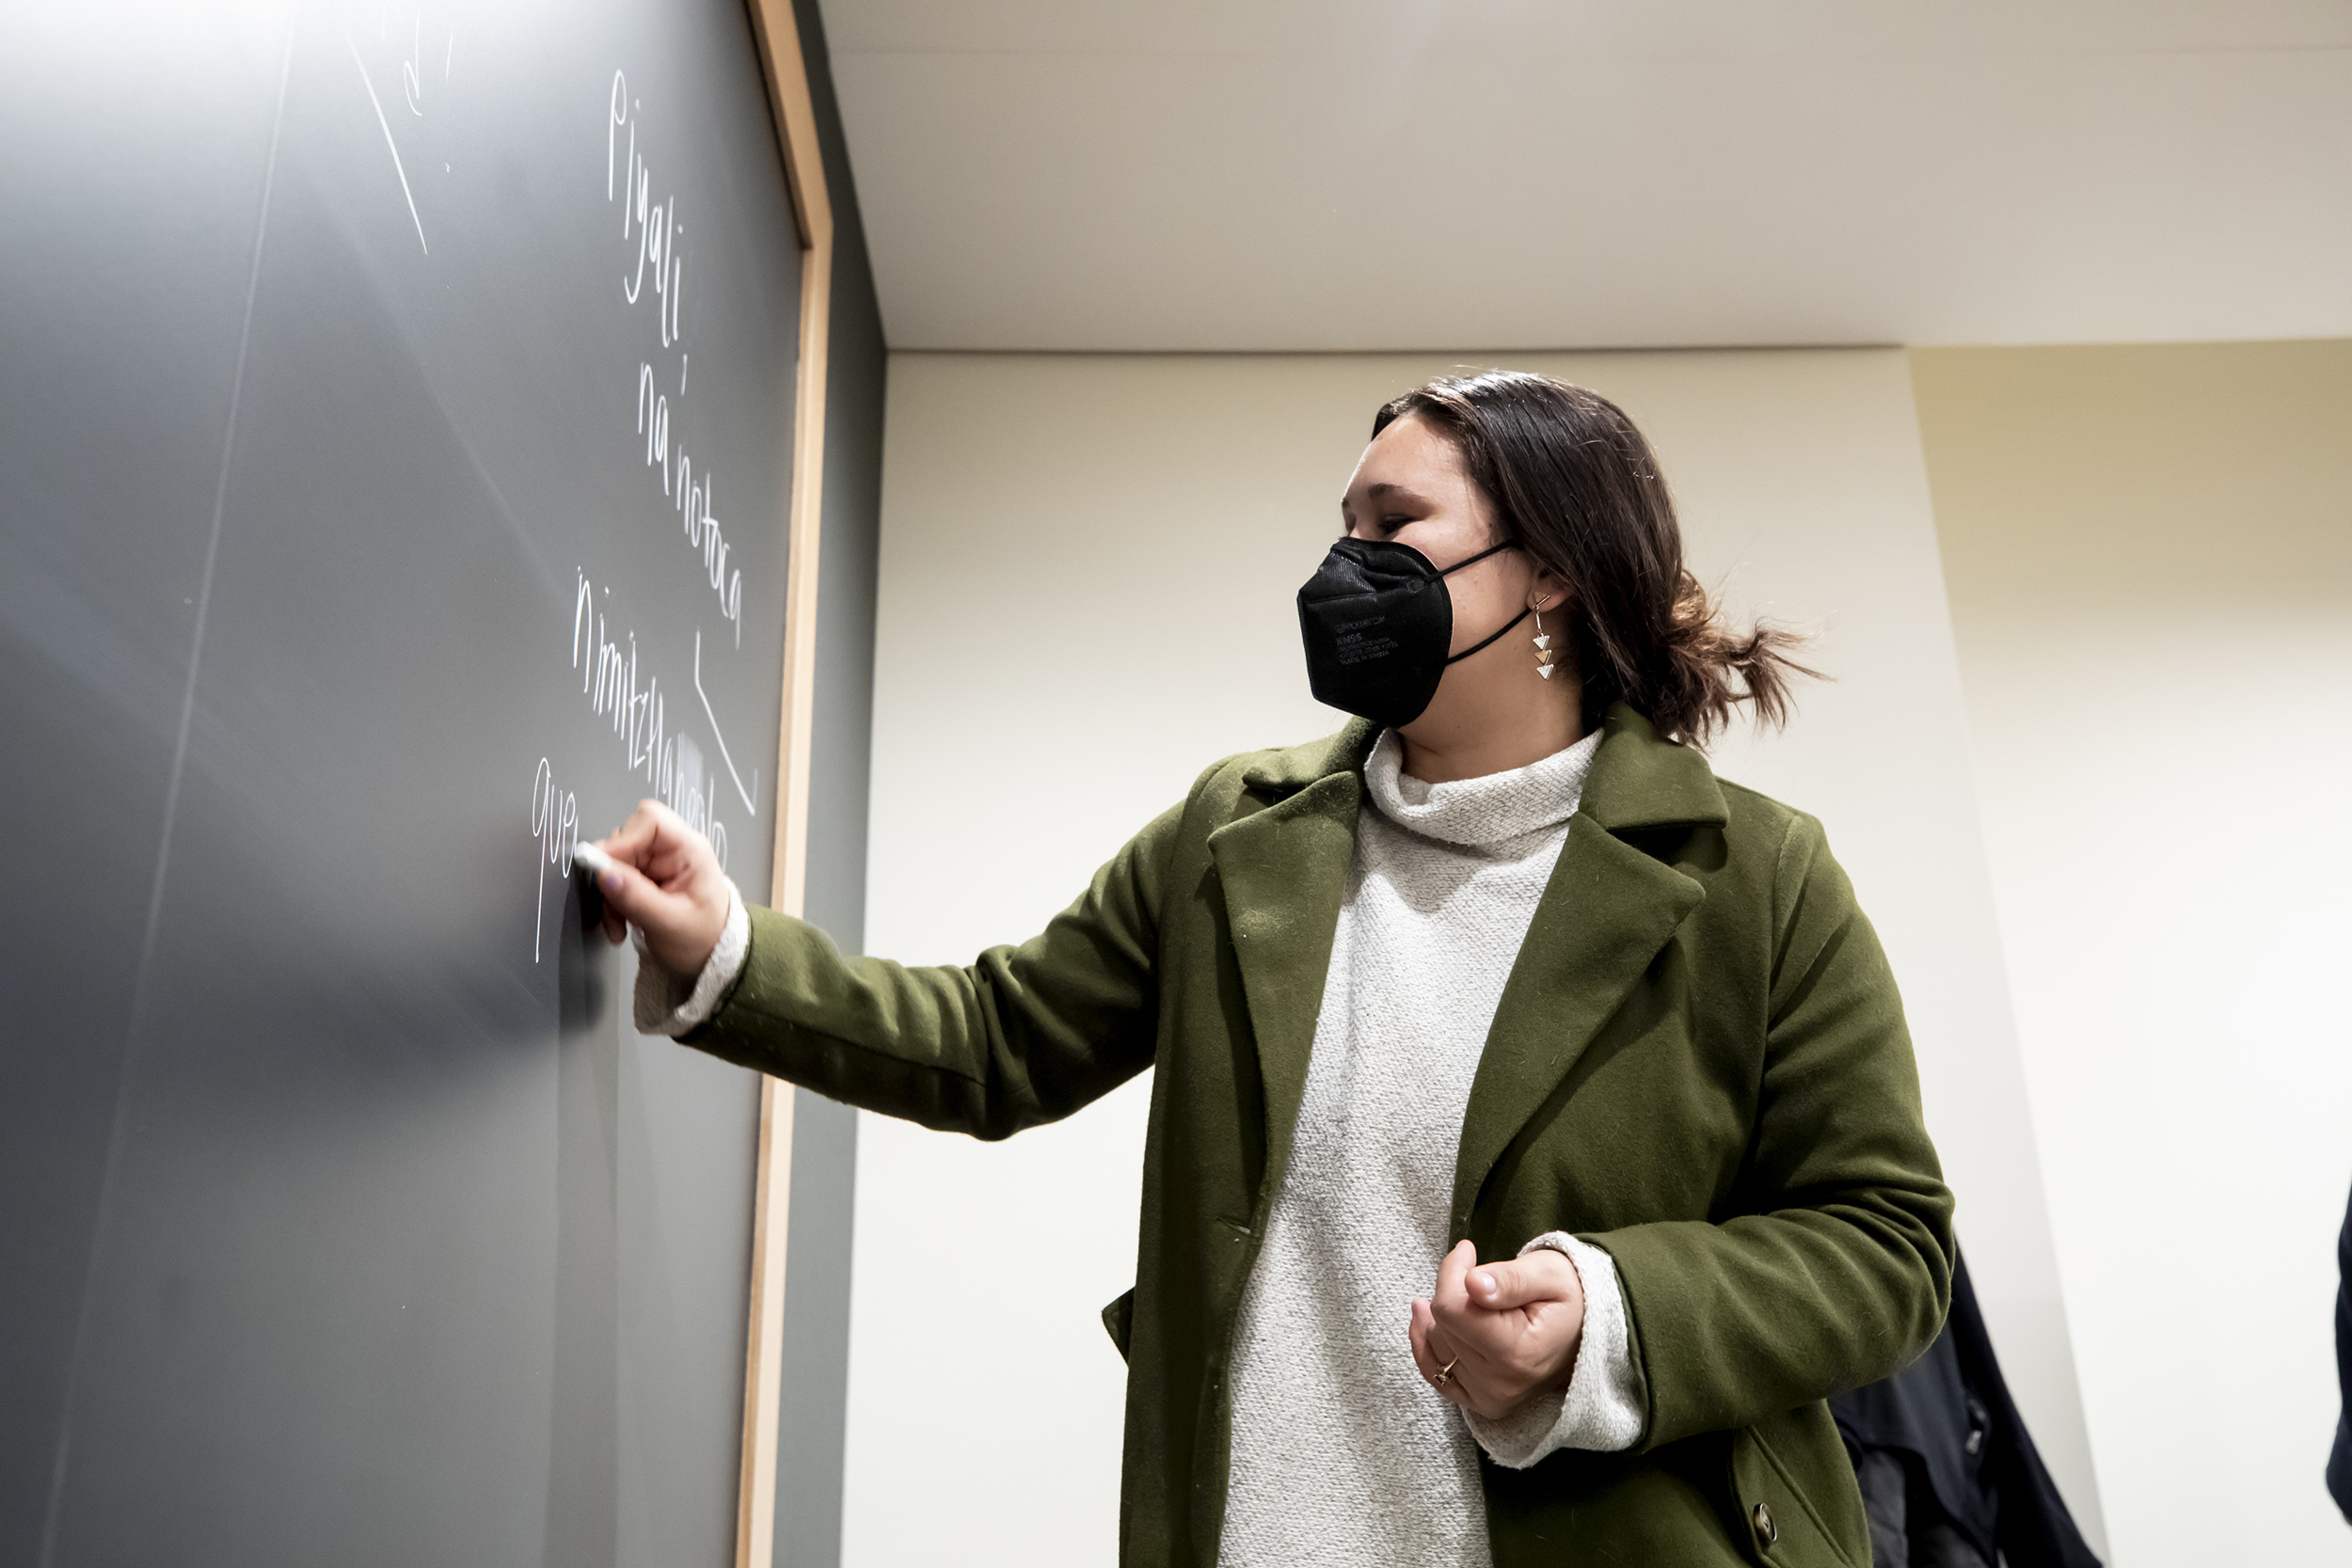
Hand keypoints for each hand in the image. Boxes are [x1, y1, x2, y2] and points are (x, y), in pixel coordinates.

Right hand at [591, 799, 731, 975]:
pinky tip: (621, 926)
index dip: (623, 840)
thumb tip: (603, 873)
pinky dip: (613, 905)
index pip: (651, 820)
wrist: (710, 957)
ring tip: (620, 925)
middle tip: (615, 907)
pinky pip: (615, 882)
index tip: (604, 867)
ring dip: (611, 897)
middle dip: (613, 877)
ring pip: (615, 865)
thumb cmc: (703, 937)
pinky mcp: (644, 879)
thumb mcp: (669, 922)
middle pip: (626, 842)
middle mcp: (672, 850)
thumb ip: (636, 897)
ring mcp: (657, 864)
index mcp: (689, 850)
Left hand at [1408, 1239, 1585, 1421]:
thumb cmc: (1570, 1295)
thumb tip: (1471, 1284)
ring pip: (1434, 1346)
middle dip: (1451, 1291)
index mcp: (1518, 1352)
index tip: (1469, 1251)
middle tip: (1478, 1277)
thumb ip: (1510, 1278)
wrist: (1587, 1329)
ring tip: (1461, 1295)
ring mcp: (1490, 1398)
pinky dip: (1426, 1346)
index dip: (1452, 1272)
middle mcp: (1501, 1384)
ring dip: (1438, 1317)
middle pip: (1442, 1326)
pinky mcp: (1482, 1402)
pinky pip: (1434, 1375)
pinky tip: (1426, 1321)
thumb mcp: (1548, 1273)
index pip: (1451, 1308)